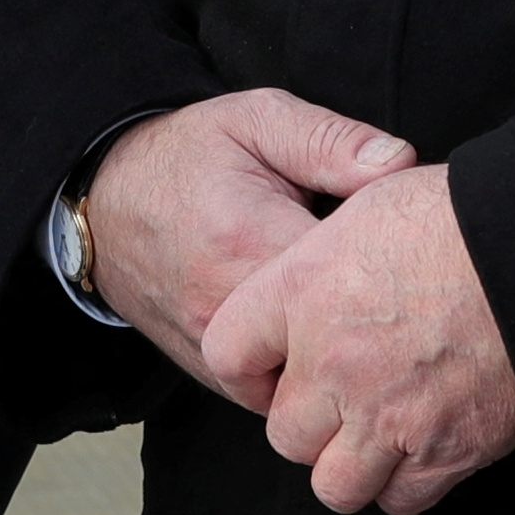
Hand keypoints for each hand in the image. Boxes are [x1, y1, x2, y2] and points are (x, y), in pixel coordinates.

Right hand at [75, 87, 414, 395]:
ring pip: (305, 380)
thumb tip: (402, 164)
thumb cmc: (186, 154)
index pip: (351, 275)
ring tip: (360, 317)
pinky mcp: (207, 372)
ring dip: (336, 355)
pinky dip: (302, 375)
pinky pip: (273, 395)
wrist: (104, 199)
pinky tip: (320, 338)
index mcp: (251, 239)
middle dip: (373, 320)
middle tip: (398, 287)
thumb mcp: (257, 119)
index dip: (395, 264)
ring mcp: (213, 349)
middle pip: (333, 340)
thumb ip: (332, 140)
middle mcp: (228, 306)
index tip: (410, 246)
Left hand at [199, 163, 514, 514]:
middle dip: (310, 422)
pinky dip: (408, 481)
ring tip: (378, 431)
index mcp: (303, 290)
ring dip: (351, 464)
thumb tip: (322, 276)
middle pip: (284, 433)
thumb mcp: (373, 199)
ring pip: (334, 484)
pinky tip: (424, 444)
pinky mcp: (445, 452)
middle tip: (343, 396)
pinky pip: (400, 498)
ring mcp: (387, 416)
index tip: (274, 367)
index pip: (230, 354)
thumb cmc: (466, 212)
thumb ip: (326, 255)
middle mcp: (333, 362)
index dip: (250, 366)